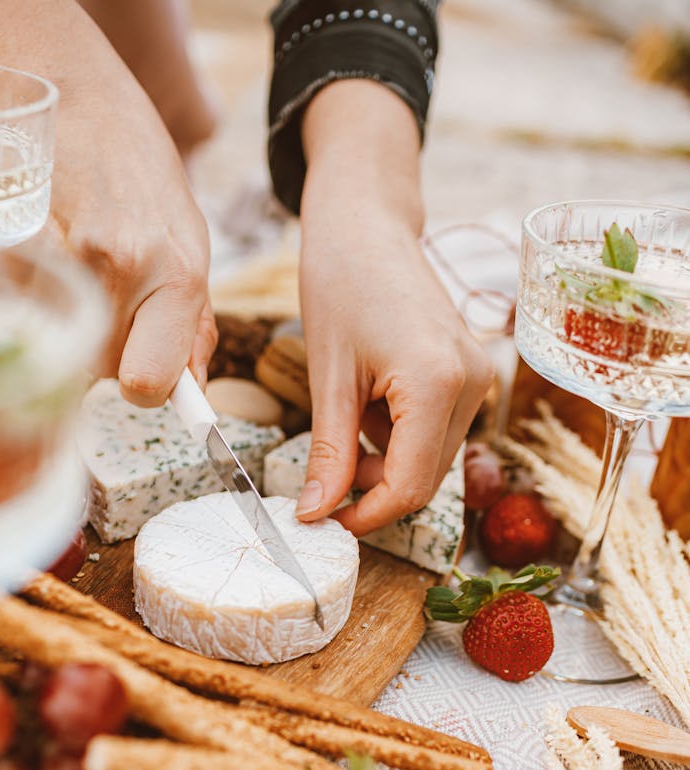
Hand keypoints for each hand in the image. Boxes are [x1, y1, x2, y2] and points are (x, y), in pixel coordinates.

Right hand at [0, 0, 216, 405]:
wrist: (74, 93)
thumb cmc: (139, 169)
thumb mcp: (189, 243)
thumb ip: (193, 321)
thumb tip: (193, 388)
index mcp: (178, 274)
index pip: (151, 384)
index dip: (146, 386)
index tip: (142, 373)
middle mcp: (125, 270)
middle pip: (102, 370)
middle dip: (108, 349)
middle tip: (112, 296)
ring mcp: (68, 257)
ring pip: (66, 346)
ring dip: (74, 324)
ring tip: (85, 267)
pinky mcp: (22, 245)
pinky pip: (30, 311)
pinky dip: (39, 297)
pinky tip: (56, 253)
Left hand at [297, 203, 492, 536]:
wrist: (366, 225)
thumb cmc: (341, 284)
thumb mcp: (329, 378)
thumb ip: (329, 452)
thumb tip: (315, 513)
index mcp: (438, 384)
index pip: (410, 486)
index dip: (366, 515)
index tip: (325, 522)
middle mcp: (471, 385)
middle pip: (426, 479)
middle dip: (374, 490)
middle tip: (326, 478)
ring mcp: (476, 378)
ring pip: (431, 459)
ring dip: (384, 461)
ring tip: (347, 416)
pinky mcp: (468, 372)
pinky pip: (435, 431)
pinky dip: (397, 436)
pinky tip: (369, 402)